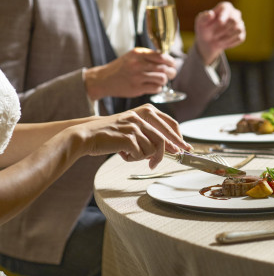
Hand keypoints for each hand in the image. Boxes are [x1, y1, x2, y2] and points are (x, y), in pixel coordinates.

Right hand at [77, 104, 191, 168]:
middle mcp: (142, 117)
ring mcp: (135, 126)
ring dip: (140, 156)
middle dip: (165, 154)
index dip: (178, 138)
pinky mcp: (129, 138)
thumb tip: (168, 147)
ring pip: (151, 150)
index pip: (170, 124)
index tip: (184, 148)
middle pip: (163, 140)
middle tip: (157, 164)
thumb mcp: (132, 126)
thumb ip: (149, 132)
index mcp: (145, 111)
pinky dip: (132, 158)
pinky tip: (122, 153)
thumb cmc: (110, 133)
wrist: (88, 134)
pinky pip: (139, 155)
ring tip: (128, 152)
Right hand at [84, 48, 176, 100]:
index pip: (161, 56)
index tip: (173, 65)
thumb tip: (166, 60)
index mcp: (138, 53)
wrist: (104, 79)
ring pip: (161, 78)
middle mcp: (138, 64)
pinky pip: (155, 88)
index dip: (171, 62)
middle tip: (171, 75)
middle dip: (171, 72)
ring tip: (161, 82)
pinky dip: (158, 88)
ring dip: (164, 81)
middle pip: (164, 68)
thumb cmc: (121, 68)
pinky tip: (154, 87)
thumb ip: (147, 56)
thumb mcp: (132, 57)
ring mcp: (137, 76)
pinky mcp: (136, 88)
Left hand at [195, 2, 245, 64]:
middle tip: (213, 35)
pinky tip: (222, 43)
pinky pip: (239, 38)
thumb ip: (204, 18)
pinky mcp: (241, 34)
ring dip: (225, 38)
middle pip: (234, 21)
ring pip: (237, 30)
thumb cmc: (204, 29)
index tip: (219, 22)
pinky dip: (229, 43)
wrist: (208, 42)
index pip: (227, 10)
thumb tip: (211, 14)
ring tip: (216, 40)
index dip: (223, 17)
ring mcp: (240, 24)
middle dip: (222, 31)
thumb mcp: (200, 23)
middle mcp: (235, 14)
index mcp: (225, 7)